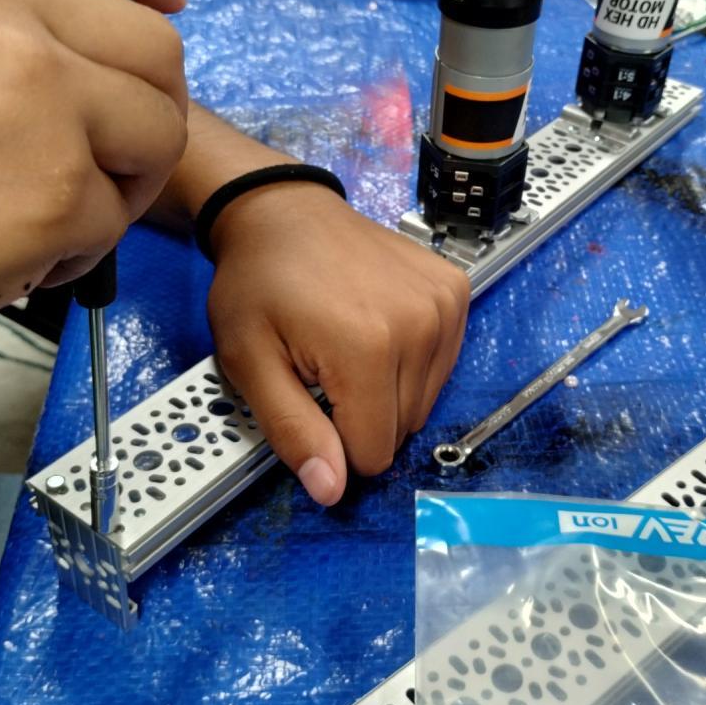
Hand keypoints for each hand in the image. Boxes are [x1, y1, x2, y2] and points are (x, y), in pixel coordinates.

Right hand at [0, 0, 188, 406]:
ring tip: (39, 212)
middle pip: (148, 42)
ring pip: (155, 130)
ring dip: (116, 182)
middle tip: (101, 153)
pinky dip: (74, 251)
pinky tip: (2, 257)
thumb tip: (47, 11)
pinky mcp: (53, 186)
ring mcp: (27, 87)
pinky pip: (115, 218)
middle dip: (140, 108)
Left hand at [206, 184, 469, 504]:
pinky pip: (443, 364)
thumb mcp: (249, 363)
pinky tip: (378, 329)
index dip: (336, 443)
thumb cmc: (258, 284)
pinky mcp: (456, 292)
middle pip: (402, 429)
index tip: (311, 401)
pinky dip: (412, 361)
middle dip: (361, 416)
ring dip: (387, 391)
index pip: (373, 453)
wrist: (284, 213)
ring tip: (348, 346)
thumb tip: (331, 491)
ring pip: (425, 402)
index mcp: (366, 348)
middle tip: (324, 368)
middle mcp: (419, 326)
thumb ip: (292, 430)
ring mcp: (444, 306)